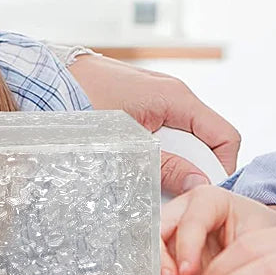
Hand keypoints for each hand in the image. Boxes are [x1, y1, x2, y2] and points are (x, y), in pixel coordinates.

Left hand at [69, 55, 240, 186]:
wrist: (50, 80)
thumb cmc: (84, 101)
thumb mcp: (128, 144)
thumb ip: (165, 166)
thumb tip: (199, 186)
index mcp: (178, 99)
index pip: (225, 137)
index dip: (222, 168)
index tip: (205, 194)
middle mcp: (175, 96)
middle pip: (205, 142)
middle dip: (193, 170)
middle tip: (170, 193)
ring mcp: (160, 101)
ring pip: (184, 141)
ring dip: (172, 164)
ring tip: (147, 182)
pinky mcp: (144, 107)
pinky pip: (165, 135)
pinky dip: (157, 154)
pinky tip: (136, 167)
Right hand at [159, 185, 275, 274]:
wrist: (264, 242)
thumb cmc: (261, 234)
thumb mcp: (256, 242)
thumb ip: (233, 260)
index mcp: (208, 199)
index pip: (189, 221)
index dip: (186, 248)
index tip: (188, 272)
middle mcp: (184, 210)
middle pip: (158, 231)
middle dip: (160, 259)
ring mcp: (174, 231)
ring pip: (153, 252)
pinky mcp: (170, 252)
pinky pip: (159, 269)